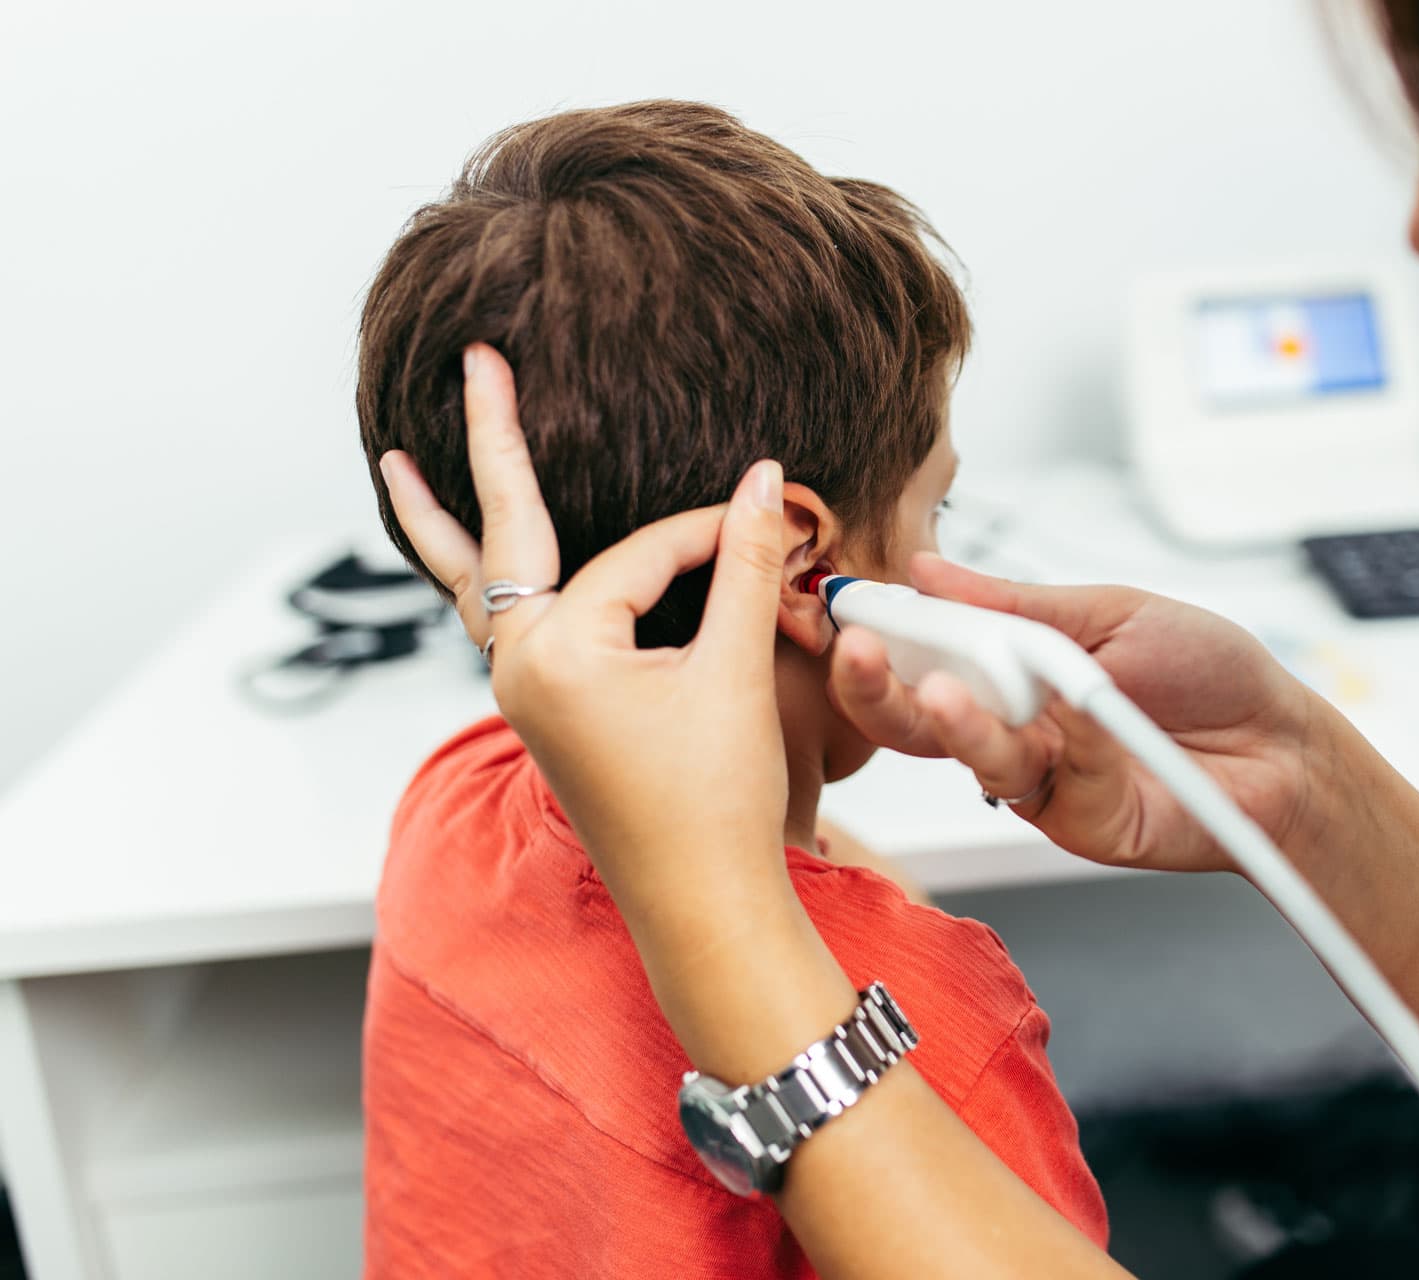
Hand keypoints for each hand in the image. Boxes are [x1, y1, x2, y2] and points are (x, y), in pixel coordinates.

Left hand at [377, 345, 793, 936]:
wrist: (703, 906)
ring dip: (447, 523)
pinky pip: (502, 624)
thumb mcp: (735, 673)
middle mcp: (521, 669)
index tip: (773, 527)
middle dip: (489, 446)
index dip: (711, 536)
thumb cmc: (715, 803)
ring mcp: (526, 695)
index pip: (636, 558)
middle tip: (475, 363)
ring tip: (400, 465)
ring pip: (478, 585)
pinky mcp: (548, 714)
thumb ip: (745, 566)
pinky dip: (487, 578)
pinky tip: (484, 563)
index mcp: (553, 655)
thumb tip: (767, 480)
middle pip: (494, 537)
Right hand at [828, 557, 1344, 874]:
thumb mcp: (1108, 612)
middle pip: (920, 720)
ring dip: (955, 722)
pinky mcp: (1080, 822)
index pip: (923, 656)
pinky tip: (1079, 707)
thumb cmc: (1207, 672)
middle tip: (856, 651)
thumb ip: (1014, 604)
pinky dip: (1067, 736)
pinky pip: (1054, 781)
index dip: (880, 635)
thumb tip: (929, 571)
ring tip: (940, 690)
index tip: (846, 605)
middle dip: (878, 688)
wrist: (1283, 741)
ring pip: (974, 758)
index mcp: (1010, 670)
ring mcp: (1044, 780)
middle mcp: (1015, 728)